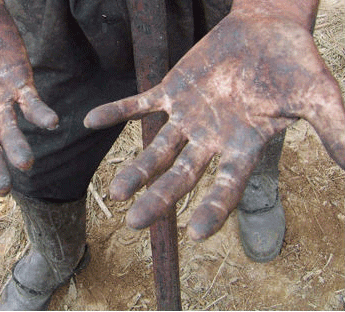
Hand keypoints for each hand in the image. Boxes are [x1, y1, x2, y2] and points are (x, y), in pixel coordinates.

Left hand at [84, 6, 344, 239]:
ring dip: (136, 169)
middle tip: (135, 222)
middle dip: (159, 199)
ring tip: (116, 192)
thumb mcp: (319, 96)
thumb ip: (334, 129)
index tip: (196, 233)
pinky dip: (116, 111)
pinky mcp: (170, 91)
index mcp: (243, 146)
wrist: (268, 28)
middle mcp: (210, 139)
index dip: (213, 207)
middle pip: (181, 176)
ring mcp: (187, 117)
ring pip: (156, 149)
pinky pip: (139, 104)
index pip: (226, 185)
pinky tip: (90, 121)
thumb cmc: (295, 64)